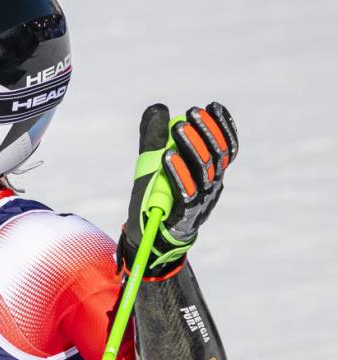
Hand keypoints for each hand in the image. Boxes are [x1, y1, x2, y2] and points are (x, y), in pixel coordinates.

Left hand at [121, 102, 237, 277]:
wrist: (150, 235)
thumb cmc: (156, 196)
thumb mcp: (153, 164)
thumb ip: (155, 138)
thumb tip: (158, 109)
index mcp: (212, 173)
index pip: (226, 148)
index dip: (223, 127)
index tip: (213, 106)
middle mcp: (213, 186)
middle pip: (216, 156)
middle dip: (206, 131)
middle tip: (192, 112)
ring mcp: (202, 201)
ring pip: (204, 172)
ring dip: (192, 148)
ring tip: (178, 129)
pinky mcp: (185, 215)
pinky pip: (186, 193)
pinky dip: (178, 173)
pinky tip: (168, 156)